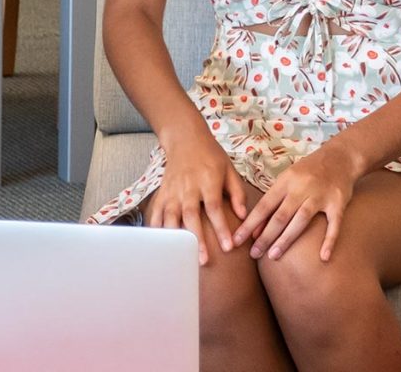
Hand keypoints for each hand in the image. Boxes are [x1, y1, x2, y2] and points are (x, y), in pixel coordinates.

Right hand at [144, 136, 246, 264]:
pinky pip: (157, 212)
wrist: (185, 139)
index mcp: (208, 181)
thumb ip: (237, 194)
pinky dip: (156, 228)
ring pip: (171, 216)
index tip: (229, 247)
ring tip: (180, 257)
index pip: (214, 208)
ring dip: (176, 238)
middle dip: (197, 239)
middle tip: (204, 260)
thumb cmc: (211, 156)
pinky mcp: (162, 193)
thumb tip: (244, 217)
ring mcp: (173, 190)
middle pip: (191, 215)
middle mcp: (188, 187)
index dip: (221, 228)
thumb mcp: (230, 170)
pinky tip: (159, 244)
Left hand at [232, 144, 364, 262]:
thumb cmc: (309, 171)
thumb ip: (273, 202)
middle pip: (280, 215)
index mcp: (285, 181)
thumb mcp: (288, 180)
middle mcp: (301, 187)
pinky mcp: (338, 202)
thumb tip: (255, 230)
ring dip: (287, 239)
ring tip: (274, 256)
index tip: (237, 240)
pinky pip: (334, 224)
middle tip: (254, 254)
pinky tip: (323, 257)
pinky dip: (329, 240)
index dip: (249, 224)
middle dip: (265, 236)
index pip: (264, 205)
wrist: (341, 156)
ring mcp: (321, 195)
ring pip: (301, 220)